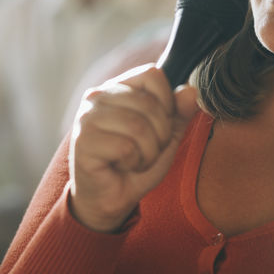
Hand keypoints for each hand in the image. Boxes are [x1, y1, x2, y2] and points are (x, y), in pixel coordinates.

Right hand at [68, 65, 199, 231]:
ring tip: (137, 159)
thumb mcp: (167, 136)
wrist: (111, 198)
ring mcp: (86, 118)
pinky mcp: (83, 142)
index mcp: (118, 87)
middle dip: (161, 135)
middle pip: (149, 103)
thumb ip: (179, 113)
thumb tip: (190, 91)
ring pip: (138, 126)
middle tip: (149, 151)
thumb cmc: (136, 163)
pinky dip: (134, 162)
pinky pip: (126, 148)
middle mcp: (97, 96)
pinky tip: (123, 166)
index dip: (167, 102)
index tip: (160, 126)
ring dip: (149, 152)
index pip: (152, 75)